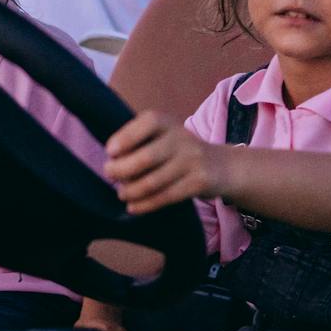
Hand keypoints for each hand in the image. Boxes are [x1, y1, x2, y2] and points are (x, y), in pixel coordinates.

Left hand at [103, 111, 230, 214]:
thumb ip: (139, 142)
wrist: (221, 166)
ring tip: (122, 193)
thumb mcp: (162, 136)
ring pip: (153, 181)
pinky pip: (165, 196)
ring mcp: (192, 160)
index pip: (147, 122)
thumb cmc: (177, 152)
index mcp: (167, 122)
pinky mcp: (199, 182)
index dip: (126, 137)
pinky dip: (145, 204)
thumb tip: (112, 162)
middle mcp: (182, 138)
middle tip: (110, 175)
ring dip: (131, 191)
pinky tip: (133, 207)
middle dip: (121, 170)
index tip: (110, 152)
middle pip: (146, 157)